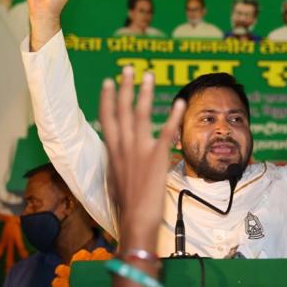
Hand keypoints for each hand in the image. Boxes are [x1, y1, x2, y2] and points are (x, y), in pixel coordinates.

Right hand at [98, 68, 185, 249]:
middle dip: (124, 86)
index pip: (106, 118)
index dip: (107, 98)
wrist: (136, 220)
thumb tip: (118, 151)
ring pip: (140, 114)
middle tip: (128, 68)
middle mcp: (123, 146)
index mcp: (112, 151)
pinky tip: (180, 102)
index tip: (108, 81)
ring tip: (148, 76)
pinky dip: (173, 116)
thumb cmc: (126, 203)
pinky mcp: (158, 157)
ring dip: (144, 93)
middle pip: (121, 110)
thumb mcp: (115, 177)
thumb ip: (118, 159)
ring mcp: (139, 150)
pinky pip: (166, 132)